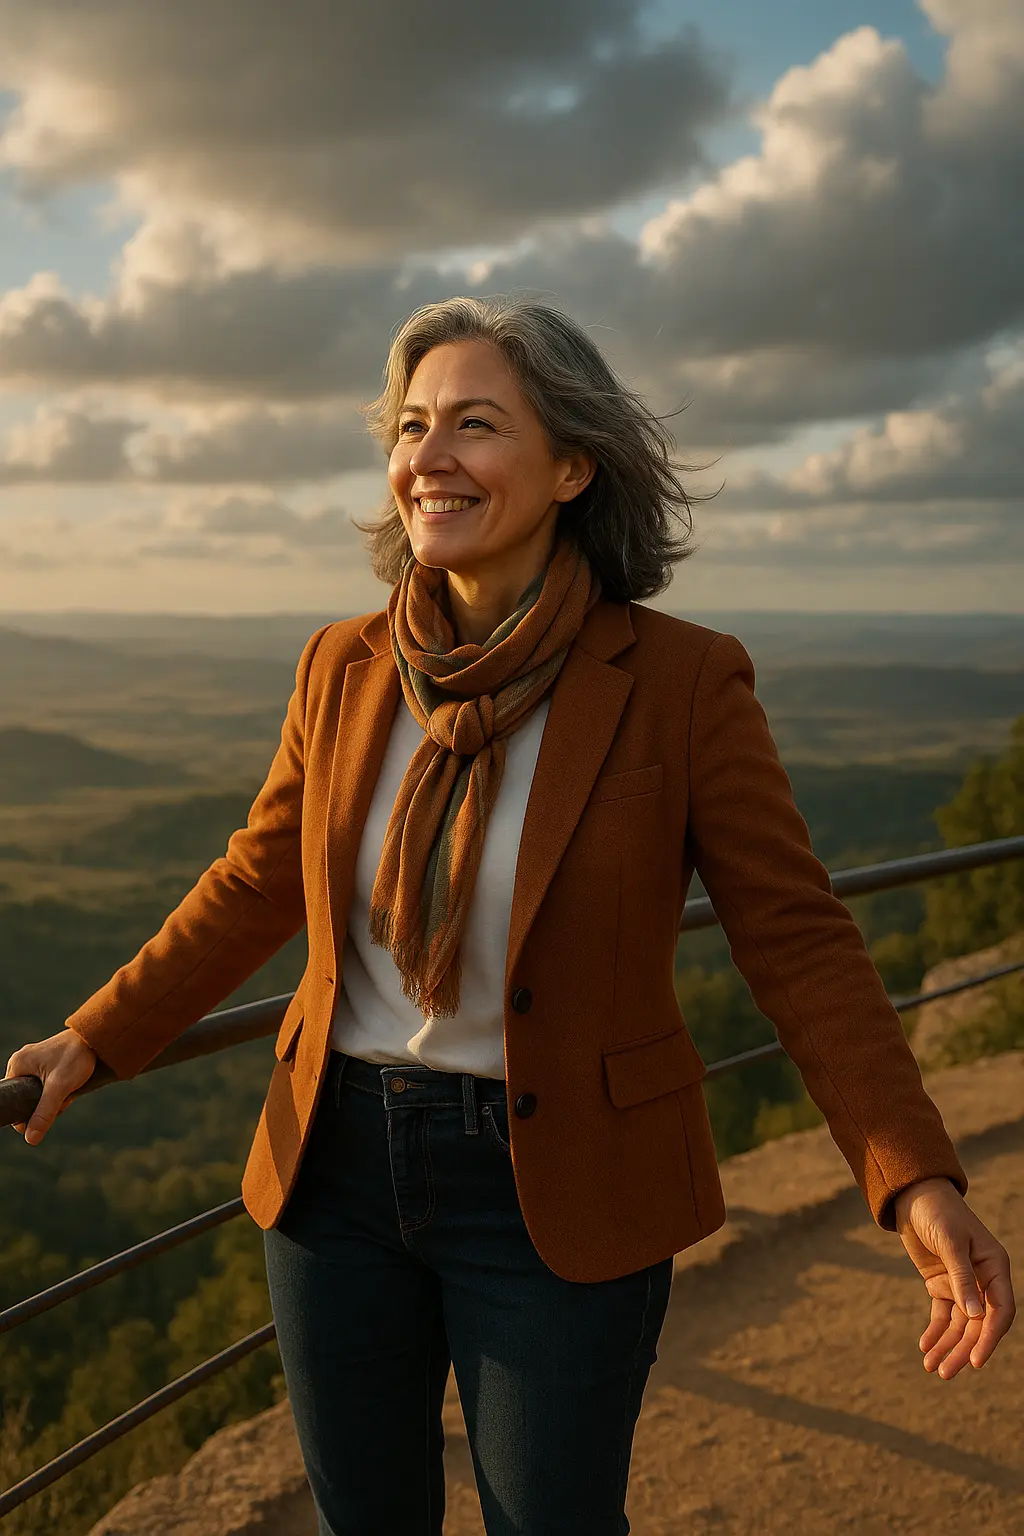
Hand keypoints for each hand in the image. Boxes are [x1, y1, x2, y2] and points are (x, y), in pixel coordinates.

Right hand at [4, 1029, 96, 1144]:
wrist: (98, 1038)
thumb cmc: (77, 1056)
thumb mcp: (60, 1087)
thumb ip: (44, 1112)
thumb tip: (30, 1139)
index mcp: (17, 1065)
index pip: (11, 1101)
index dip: (26, 1114)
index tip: (48, 1111)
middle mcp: (23, 1063)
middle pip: (25, 1099)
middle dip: (45, 1106)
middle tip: (63, 1096)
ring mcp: (36, 1062)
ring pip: (39, 1094)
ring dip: (54, 1100)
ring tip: (69, 1089)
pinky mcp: (48, 1064)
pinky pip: (48, 1087)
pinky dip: (59, 1092)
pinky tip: (72, 1088)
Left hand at [894, 1176, 1014, 1378]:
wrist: (912, 1195)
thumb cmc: (938, 1212)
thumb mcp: (950, 1243)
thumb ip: (962, 1278)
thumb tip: (976, 1317)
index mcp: (995, 1267)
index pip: (1000, 1311)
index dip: (990, 1337)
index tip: (976, 1361)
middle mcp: (982, 1279)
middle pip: (977, 1324)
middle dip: (963, 1349)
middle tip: (945, 1373)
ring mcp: (962, 1283)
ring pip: (959, 1324)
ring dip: (947, 1346)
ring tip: (931, 1367)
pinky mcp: (941, 1284)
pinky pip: (942, 1315)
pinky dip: (935, 1331)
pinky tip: (924, 1346)